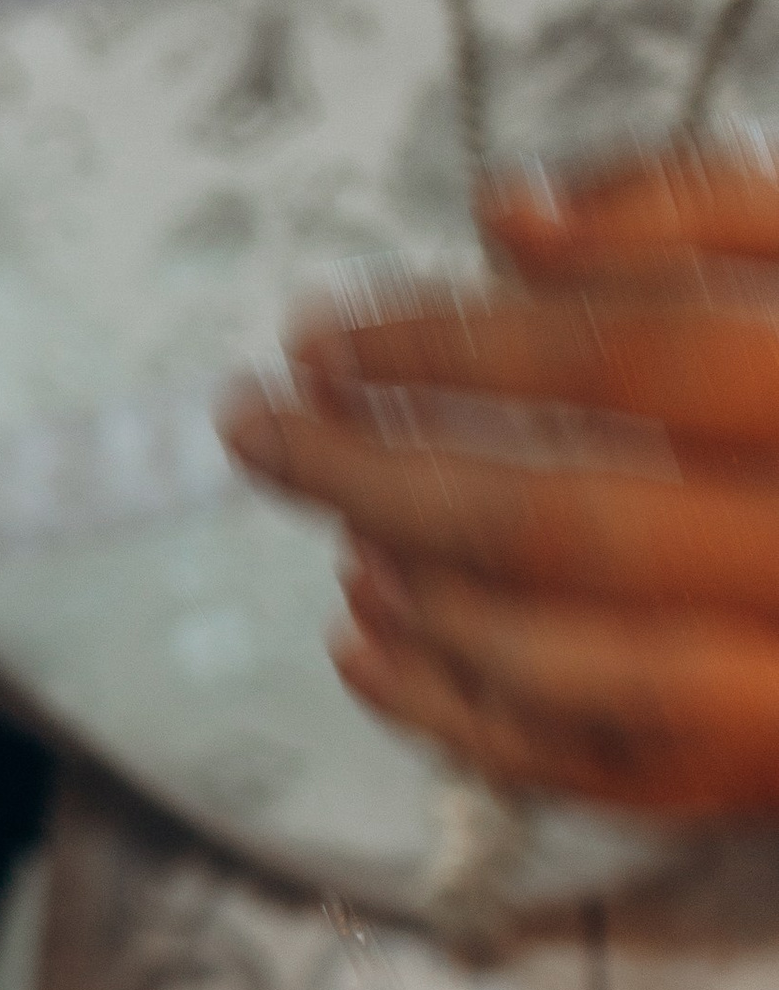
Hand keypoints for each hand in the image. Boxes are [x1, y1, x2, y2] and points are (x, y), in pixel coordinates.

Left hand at [220, 150, 778, 812]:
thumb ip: (697, 216)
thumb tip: (507, 220)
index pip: (629, 356)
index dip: (454, 340)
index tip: (319, 335)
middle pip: (562, 519)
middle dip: (378, 472)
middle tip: (259, 427)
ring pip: (562, 663)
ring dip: (412, 592)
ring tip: (334, 526)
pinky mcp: (746, 773)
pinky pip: (568, 764)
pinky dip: (440, 709)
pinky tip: (360, 638)